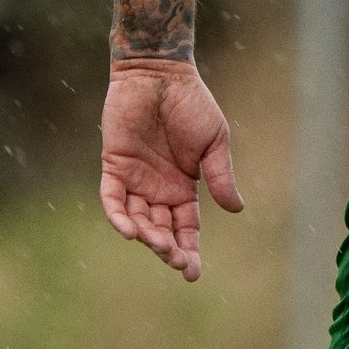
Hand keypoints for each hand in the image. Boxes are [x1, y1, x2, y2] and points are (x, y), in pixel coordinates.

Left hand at [100, 60, 243, 281]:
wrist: (159, 73)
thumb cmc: (191, 103)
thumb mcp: (214, 142)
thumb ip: (220, 176)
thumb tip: (237, 209)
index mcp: (184, 188)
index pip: (186, 229)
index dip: (189, 252)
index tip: (192, 275)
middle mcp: (158, 189)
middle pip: (161, 231)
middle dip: (168, 249)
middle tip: (177, 259)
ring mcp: (135, 179)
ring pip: (137, 220)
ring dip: (147, 236)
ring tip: (158, 245)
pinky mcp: (114, 166)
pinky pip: (112, 199)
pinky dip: (118, 216)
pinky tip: (129, 230)